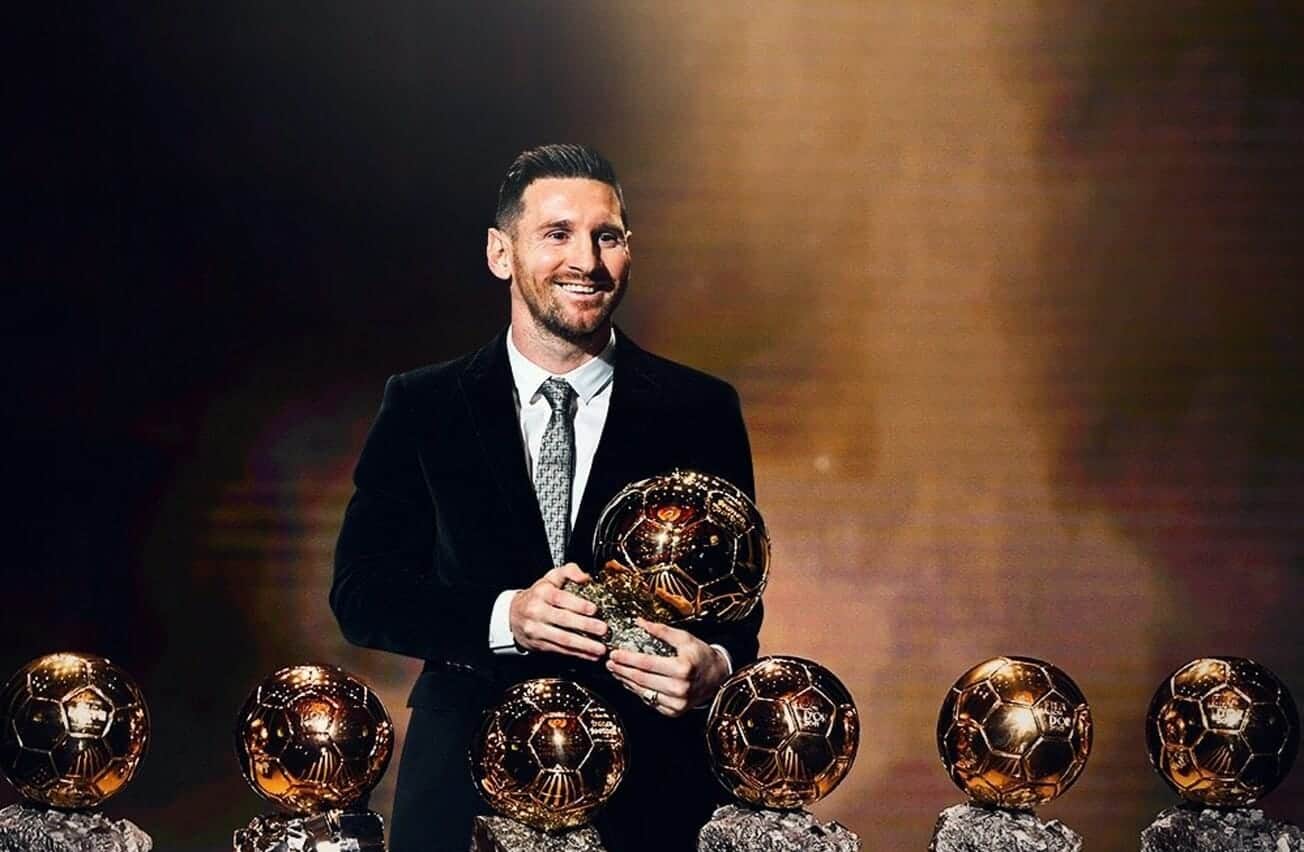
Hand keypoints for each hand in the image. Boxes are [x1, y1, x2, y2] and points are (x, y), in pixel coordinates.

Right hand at [509, 563, 607, 660]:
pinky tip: (591, 655)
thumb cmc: (538, 594)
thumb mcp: (551, 577)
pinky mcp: (539, 644)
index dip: (578, 604)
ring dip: (584, 645)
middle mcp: (537, 611)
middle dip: (585, 626)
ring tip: (600, 648)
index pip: (560, 598)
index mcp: (542, 593)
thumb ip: (569, 571)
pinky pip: (560, 650)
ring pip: (563, 639)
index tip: (594, 609)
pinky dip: (578, 653)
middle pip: (563, 620)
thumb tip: (585, 577)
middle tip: (603, 629)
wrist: (514, 614)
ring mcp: (537, 630)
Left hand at [605, 618, 729, 716]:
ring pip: (643, 692)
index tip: (614, 653)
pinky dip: (637, 691)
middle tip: (609, 662)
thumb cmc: (700, 655)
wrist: (717, 677)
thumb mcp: (684, 638)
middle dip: (622, 670)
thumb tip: (639, 622)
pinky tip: (629, 682)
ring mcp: (677, 703)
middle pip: (641, 679)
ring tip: (616, 671)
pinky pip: (649, 701)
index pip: (647, 663)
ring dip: (626, 681)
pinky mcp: (674, 711)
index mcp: (683, 668)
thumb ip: (661, 631)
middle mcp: (680, 688)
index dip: (627, 658)